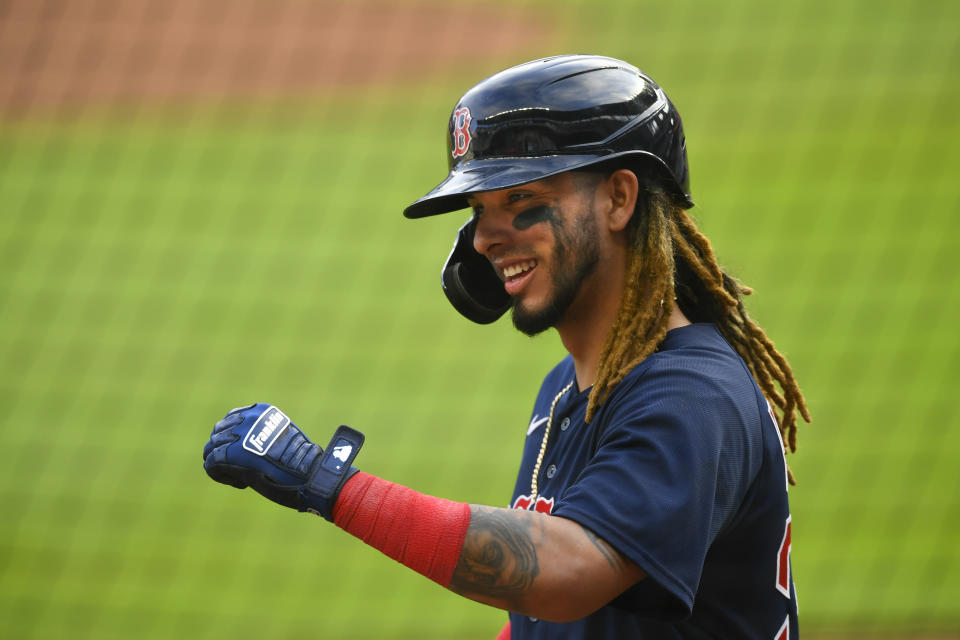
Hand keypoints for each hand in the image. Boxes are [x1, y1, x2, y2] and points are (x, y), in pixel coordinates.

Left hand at [202, 403, 363, 518]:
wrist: (306, 473)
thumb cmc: (299, 461)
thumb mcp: (280, 437)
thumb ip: (261, 435)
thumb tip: (239, 445)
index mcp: (259, 411)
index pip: (231, 418)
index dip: (233, 438)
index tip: (245, 453)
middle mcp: (244, 419)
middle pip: (218, 433)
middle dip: (224, 451)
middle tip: (240, 468)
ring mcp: (236, 436)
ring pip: (211, 449)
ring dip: (221, 465)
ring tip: (240, 477)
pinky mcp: (229, 455)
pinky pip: (211, 464)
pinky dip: (220, 475)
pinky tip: (240, 484)